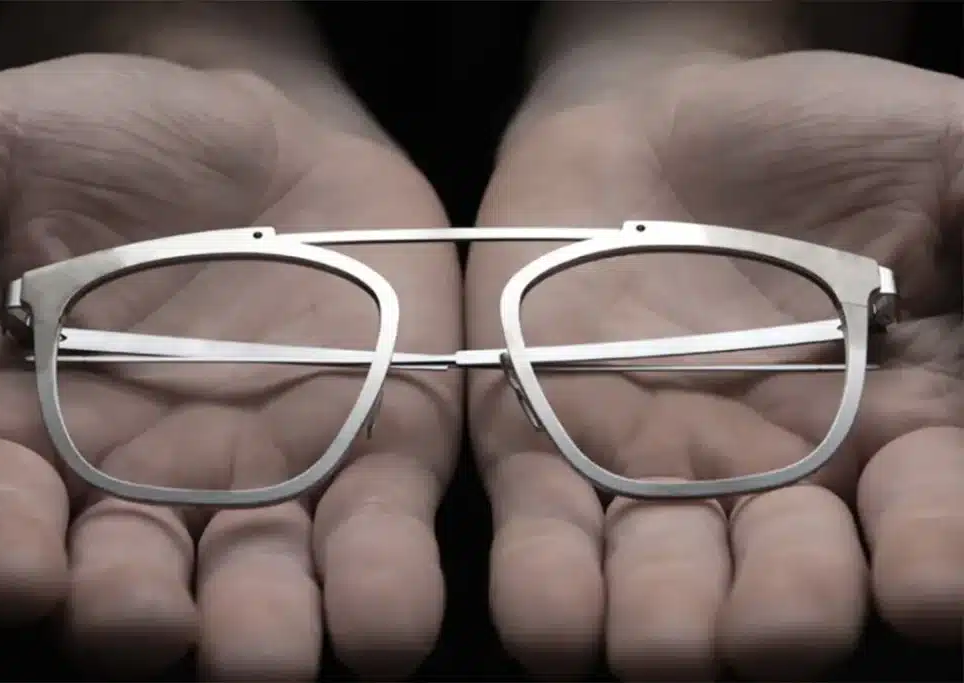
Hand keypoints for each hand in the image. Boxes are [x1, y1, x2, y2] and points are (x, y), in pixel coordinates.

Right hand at [0, 54, 459, 679]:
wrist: (269, 142)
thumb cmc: (113, 141)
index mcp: (22, 432)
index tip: (13, 568)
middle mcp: (138, 487)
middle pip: (124, 587)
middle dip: (128, 616)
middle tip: (142, 624)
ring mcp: (262, 486)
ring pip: (253, 594)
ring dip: (259, 635)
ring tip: (265, 658)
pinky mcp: (374, 465)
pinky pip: (377, 543)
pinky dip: (384, 587)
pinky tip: (386, 626)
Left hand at [467, 51, 961, 679]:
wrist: (665, 113)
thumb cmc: (823, 141)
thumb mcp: (944, 163)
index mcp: (894, 429)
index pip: (925, 524)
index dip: (930, 556)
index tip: (924, 583)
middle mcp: (777, 477)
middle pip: (790, 580)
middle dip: (788, 607)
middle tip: (784, 627)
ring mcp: (654, 469)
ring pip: (664, 583)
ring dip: (667, 626)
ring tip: (669, 650)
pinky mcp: (544, 444)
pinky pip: (545, 535)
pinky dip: (548, 587)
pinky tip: (557, 630)